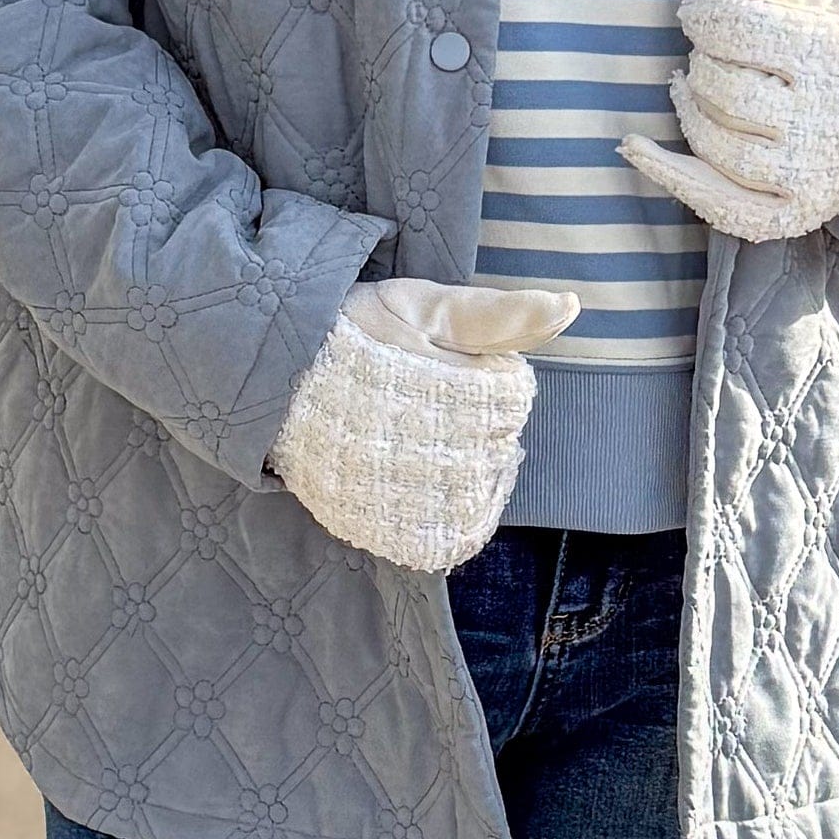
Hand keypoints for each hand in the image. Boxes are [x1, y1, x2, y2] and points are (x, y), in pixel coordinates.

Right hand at [267, 278, 579, 570]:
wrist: (267, 380)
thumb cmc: (349, 333)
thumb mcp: (424, 308)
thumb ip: (498, 314)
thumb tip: (571, 304)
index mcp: (466, 406)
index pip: (512, 399)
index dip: (478, 375)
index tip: (429, 361)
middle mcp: (449, 466)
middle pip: (497, 449)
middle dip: (469, 421)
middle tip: (410, 396)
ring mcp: (419, 507)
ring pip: (477, 492)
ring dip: (457, 466)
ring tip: (407, 432)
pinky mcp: (392, 534)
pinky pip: (447, 533)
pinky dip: (442, 509)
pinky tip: (410, 474)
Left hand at [620, 0, 838, 242]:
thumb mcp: (836, 8)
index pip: (748, 31)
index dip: (707, 17)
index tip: (696, 14)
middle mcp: (832, 122)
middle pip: (727, 90)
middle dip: (701, 64)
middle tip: (705, 53)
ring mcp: (814, 174)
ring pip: (719, 145)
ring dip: (688, 109)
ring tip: (688, 87)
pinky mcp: (799, 211)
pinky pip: (722, 205)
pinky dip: (672, 176)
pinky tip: (636, 148)